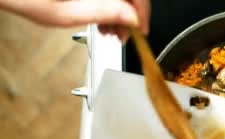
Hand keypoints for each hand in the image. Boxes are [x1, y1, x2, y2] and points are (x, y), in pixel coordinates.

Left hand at [0, 0, 149, 40]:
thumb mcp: (66, 14)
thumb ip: (104, 14)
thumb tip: (132, 19)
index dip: (142, 13)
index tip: (141, 29)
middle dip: (130, 14)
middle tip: (124, 34)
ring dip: (120, 10)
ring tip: (110, 29)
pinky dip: (109, 3)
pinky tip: (102, 17)